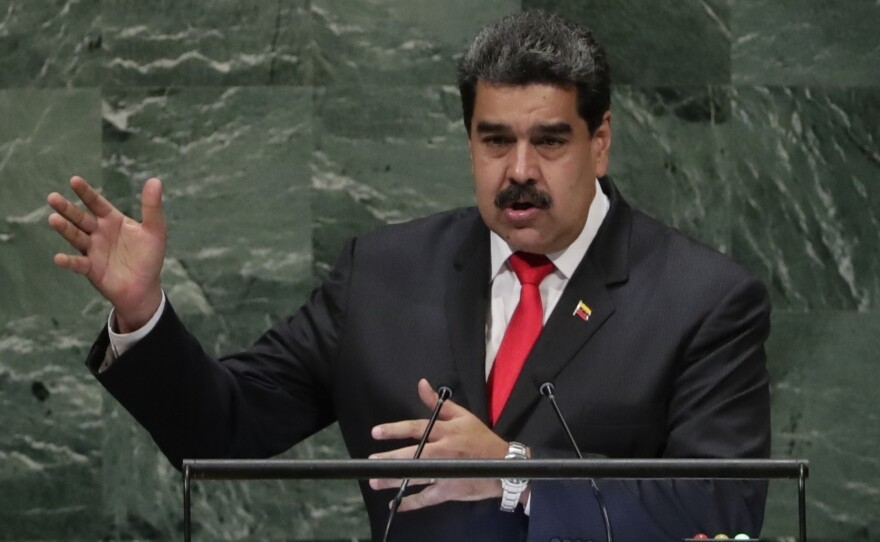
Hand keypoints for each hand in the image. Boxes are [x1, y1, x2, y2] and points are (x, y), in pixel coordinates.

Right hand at [47, 176, 166, 331]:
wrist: (145, 287)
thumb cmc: (149, 256)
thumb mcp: (155, 230)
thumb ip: (152, 207)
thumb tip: (155, 180)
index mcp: (113, 220)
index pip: (97, 203)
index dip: (86, 193)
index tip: (74, 180)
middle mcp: (99, 233)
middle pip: (80, 218)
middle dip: (67, 208)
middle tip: (53, 197)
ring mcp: (93, 250)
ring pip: (76, 237)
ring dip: (65, 229)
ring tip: (53, 219)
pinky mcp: (91, 269)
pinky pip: (78, 264)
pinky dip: (69, 262)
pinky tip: (59, 258)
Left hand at [368, 378, 510, 511]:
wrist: (505, 465)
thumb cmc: (481, 439)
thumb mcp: (462, 416)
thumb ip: (438, 403)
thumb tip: (421, 384)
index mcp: (447, 432)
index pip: (417, 428)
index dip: (396, 430)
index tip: (376, 432)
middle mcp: (444, 452)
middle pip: (413, 455)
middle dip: (391, 459)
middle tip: (372, 462)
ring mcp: (446, 473)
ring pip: (417, 477)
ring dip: (395, 481)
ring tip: (376, 482)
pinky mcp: (449, 490)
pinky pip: (427, 498)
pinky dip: (412, 503)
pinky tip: (397, 503)